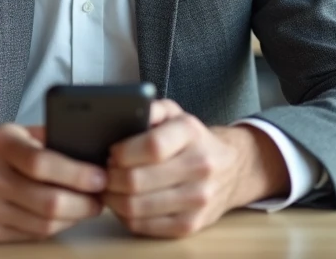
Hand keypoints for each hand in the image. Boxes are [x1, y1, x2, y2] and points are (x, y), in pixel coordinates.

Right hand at [0, 124, 105, 242]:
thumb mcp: (18, 132)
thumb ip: (50, 141)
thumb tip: (92, 157)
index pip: (42, 164)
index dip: (77, 174)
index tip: (100, 177)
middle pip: (47, 202)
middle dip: (83, 203)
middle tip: (100, 196)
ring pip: (43, 224)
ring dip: (73, 218)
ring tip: (87, 206)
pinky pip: (32, 235)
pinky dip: (54, 227)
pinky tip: (64, 216)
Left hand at [103, 100, 287, 238]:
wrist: (231, 169)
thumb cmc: (193, 140)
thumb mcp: (176, 114)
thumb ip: (151, 108)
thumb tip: (124, 111)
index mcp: (191, 134)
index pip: (152, 147)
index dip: (123, 152)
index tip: (111, 152)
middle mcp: (199, 167)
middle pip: (137, 180)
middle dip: (110, 177)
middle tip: (104, 172)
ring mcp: (197, 200)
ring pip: (136, 207)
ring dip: (113, 198)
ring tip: (109, 187)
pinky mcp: (190, 225)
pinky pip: (144, 226)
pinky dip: (125, 216)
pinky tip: (123, 203)